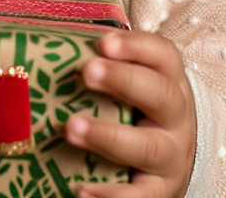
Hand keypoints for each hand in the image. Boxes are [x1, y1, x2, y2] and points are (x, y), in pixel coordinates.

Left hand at [64, 31, 196, 197]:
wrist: (173, 161)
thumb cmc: (138, 111)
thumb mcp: (135, 84)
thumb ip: (105, 63)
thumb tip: (48, 43)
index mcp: (171, 82)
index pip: (162, 56)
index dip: (136, 46)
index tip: (104, 42)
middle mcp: (176, 119)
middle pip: (160, 96)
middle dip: (124, 81)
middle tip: (87, 71)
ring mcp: (170, 158)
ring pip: (148, 147)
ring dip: (109, 136)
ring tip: (72, 128)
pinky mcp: (158, 192)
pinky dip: (111, 196)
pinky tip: (80, 190)